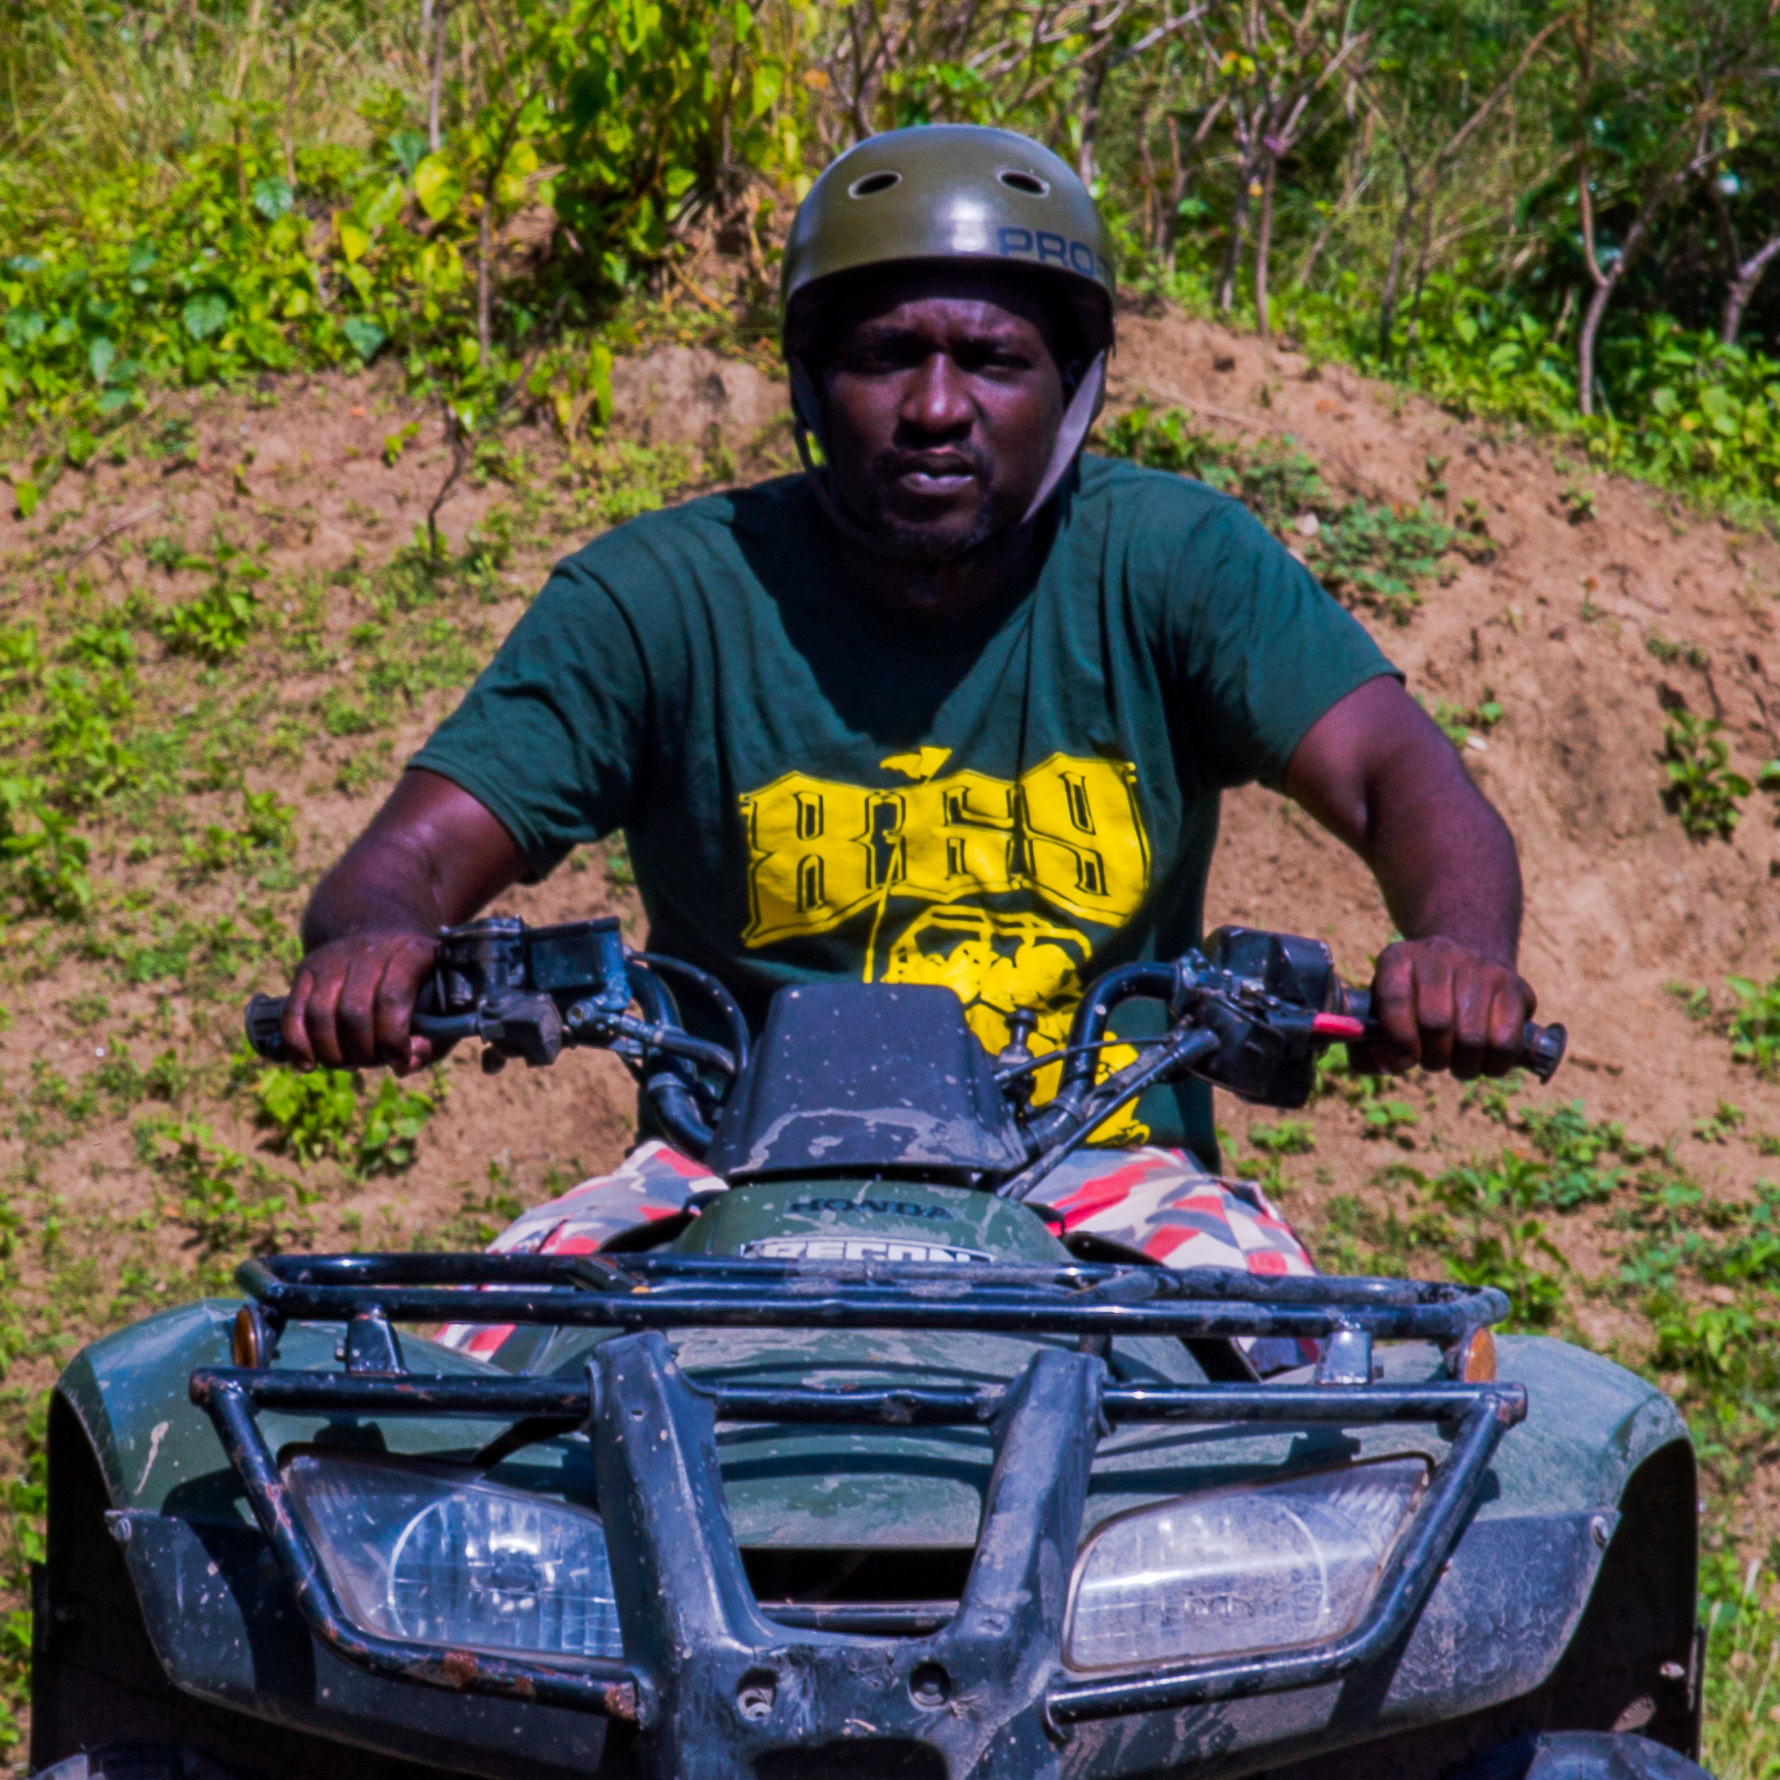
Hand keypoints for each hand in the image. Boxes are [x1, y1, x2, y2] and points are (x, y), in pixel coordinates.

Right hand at [281, 929, 438, 1072]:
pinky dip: (297, 1045)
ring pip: (319, 1014)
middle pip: (353, 1012)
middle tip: (372, 1062)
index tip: (399, 1062)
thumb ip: (435, 1040)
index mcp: (410, 953)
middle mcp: (368, 950)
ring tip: (348, 1063)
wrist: (385, 943)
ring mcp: (333, 957)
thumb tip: (405, 1064)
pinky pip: (293, 1012)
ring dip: (332, 1053)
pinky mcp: (307, 967)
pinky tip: (308, 1065)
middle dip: (362, 1051)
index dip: (393, 1039)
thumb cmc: (419, 987)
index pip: (391, 998)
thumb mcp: (441, 1006)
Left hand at [1360, 936, 1535, 1079]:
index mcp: (1398, 958)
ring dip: (1463, 1066)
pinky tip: (1485, 1061)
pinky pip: (1505, 1041)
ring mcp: (1480, 966)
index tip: (1402, 1062)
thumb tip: (1387, 1065)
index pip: (1394, 999)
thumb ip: (1368, 1045)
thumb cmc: (1415, 1003)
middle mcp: (1440, 954)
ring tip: (1458, 1062)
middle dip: (1432, 1058)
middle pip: (1436, 1023)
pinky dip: (1494, 1065)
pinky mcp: (1513, 985)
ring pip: (1472, 1038)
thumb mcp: (1382, 1012)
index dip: (1398, 1041)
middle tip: (1433, 1061)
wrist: (1465, 967)